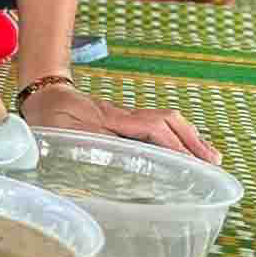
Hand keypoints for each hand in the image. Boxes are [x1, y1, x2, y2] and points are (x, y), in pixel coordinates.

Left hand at [21, 82, 219, 161]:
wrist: (42, 92)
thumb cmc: (47, 115)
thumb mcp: (59, 132)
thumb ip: (82, 144)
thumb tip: (109, 161)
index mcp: (109, 118)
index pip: (151, 127)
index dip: (173, 145)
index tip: (191, 164)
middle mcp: (122, 115)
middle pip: (166, 120)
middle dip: (192, 140)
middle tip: (213, 163)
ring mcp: (125, 116)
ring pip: (164, 121)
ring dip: (187, 138)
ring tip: (208, 159)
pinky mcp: (123, 120)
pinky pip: (156, 126)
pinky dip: (175, 137)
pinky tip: (183, 152)